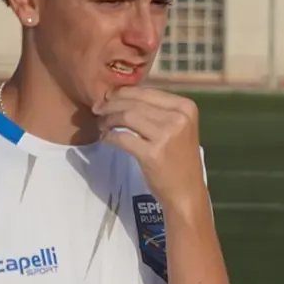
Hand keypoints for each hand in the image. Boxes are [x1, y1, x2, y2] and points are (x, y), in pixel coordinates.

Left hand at [95, 88, 206, 213]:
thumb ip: (158, 110)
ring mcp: (167, 136)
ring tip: (101, 125)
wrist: (186, 191)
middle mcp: (179, 118)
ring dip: (108, 119)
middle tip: (97, 110)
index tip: (107, 97)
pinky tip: (106, 138)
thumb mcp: (178, 128)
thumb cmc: (180, 159)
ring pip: (126, 117)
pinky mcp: (152, 153)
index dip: (122, 93)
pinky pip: (121, 137)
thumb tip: (122, 94)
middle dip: (110, 105)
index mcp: (186, 108)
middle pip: (134, 103)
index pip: (147, 92)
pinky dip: (108, 136)